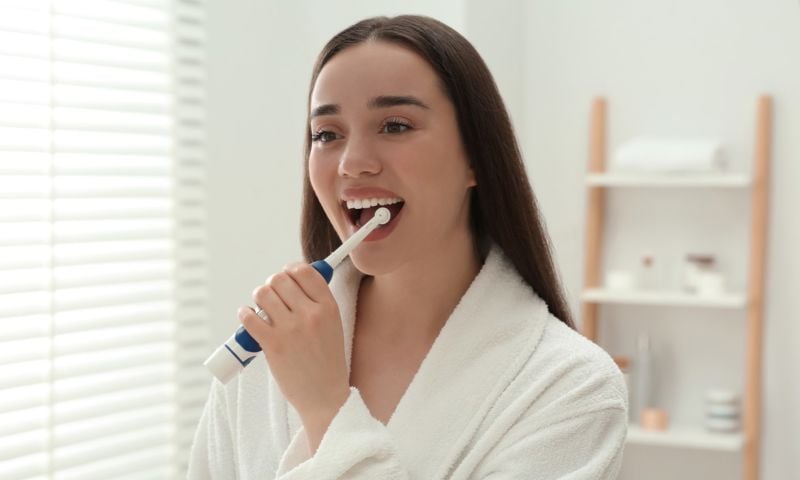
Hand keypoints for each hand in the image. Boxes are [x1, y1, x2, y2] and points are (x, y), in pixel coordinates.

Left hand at [239, 262, 350, 426]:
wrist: (324, 396)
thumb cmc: (327, 361)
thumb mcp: (334, 326)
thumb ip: (318, 303)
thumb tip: (294, 278)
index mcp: (328, 308)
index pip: (306, 272)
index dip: (291, 269)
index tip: (286, 275)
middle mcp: (310, 315)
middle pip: (280, 279)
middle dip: (272, 284)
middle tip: (272, 296)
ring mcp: (291, 330)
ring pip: (263, 293)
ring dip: (259, 297)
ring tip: (261, 307)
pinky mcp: (273, 345)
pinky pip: (250, 317)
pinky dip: (245, 314)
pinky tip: (248, 317)